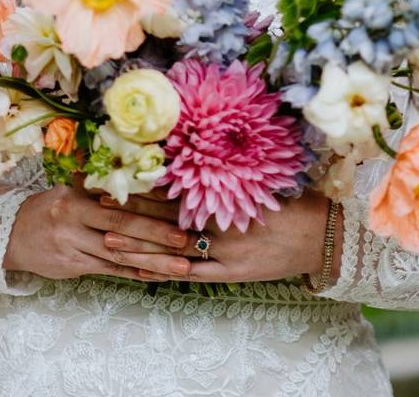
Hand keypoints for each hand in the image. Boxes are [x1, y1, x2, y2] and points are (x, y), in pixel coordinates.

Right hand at [3, 185, 193, 280]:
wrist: (9, 236)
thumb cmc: (49, 209)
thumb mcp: (69, 190)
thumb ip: (99, 187)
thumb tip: (143, 181)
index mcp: (76, 196)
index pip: (120, 202)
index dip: (151, 207)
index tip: (180, 212)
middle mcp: (74, 220)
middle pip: (123, 228)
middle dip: (159, 236)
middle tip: (189, 242)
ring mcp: (73, 245)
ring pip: (120, 255)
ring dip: (154, 261)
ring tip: (182, 266)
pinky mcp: (73, 266)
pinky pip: (111, 270)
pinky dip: (135, 272)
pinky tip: (157, 275)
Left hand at [100, 189, 335, 283]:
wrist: (322, 235)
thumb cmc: (291, 199)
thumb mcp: (259, 175)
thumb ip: (227, 166)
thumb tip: (194, 145)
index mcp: (226, 191)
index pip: (175, 185)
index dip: (143, 181)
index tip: (116, 175)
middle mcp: (221, 219)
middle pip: (165, 216)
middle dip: (130, 210)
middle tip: (96, 204)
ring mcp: (225, 249)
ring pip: (172, 248)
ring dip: (138, 244)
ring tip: (105, 239)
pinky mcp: (231, 272)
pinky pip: (191, 274)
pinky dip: (165, 272)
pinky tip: (140, 272)